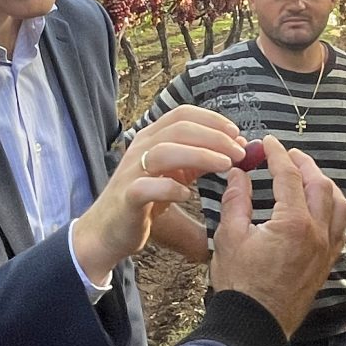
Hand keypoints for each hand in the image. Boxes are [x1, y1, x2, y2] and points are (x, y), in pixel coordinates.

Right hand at [74, 106, 243, 282]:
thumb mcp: (174, 173)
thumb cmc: (146, 200)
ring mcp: (131, 172)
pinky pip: (146, 187)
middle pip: (179, 129)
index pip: (183, 114)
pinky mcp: (127, 198)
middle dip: (214, 137)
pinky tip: (187, 194)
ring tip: (225, 165)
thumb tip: (235, 148)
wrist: (107, 231)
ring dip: (200, 155)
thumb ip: (199, 160)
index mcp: (152, 138)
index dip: (212, 119)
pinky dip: (169, 188)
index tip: (237, 133)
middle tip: (239, 152)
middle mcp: (140, 148)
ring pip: (165, 152)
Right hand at [209, 136, 345, 336]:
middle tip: (288, 155)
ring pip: (339, 205)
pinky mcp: (326, 264)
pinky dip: (332, 209)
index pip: (289, 176)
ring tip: (308, 176)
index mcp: (293, 223)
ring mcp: (325, 249)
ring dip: (324, 184)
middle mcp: (317, 233)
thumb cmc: (239, 285)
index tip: (268, 143)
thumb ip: (236, 200)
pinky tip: (319, 208)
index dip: (278, 155)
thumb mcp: (229, 237)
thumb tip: (239, 174)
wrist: (254, 326)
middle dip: (305, 164)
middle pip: (320, 185)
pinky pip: (340, 227)